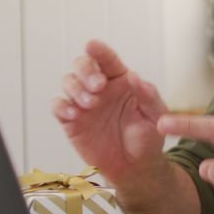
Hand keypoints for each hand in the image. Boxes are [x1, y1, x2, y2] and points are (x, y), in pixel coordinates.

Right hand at [52, 40, 167, 184]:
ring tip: (90, 103)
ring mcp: (84, 103)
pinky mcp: (71, 121)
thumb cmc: (147, 138)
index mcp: (121, 81)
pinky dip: (62, 106)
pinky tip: (74, 113)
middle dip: (86, 70)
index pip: (108, 60)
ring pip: (68, 82)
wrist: (135, 167)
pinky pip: (58, 107)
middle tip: (98, 86)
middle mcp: (99, 88)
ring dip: (76, 88)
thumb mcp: (156, 116)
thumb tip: (134, 76)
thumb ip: (148, 96)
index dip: (99, 51)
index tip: (92, 45)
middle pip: (82, 65)